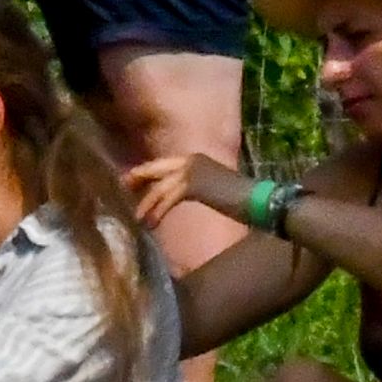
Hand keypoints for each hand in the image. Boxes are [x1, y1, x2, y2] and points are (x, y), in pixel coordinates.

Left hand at [121, 151, 255, 230]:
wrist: (258, 200)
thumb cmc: (242, 198)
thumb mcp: (213, 188)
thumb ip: (195, 187)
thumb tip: (177, 195)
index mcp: (197, 158)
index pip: (165, 163)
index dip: (147, 171)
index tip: (132, 179)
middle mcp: (193, 159)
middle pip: (157, 168)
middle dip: (139, 178)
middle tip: (123, 186)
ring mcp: (193, 170)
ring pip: (160, 187)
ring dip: (147, 204)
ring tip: (139, 219)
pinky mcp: (194, 186)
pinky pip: (169, 199)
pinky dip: (158, 212)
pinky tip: (152, 223)